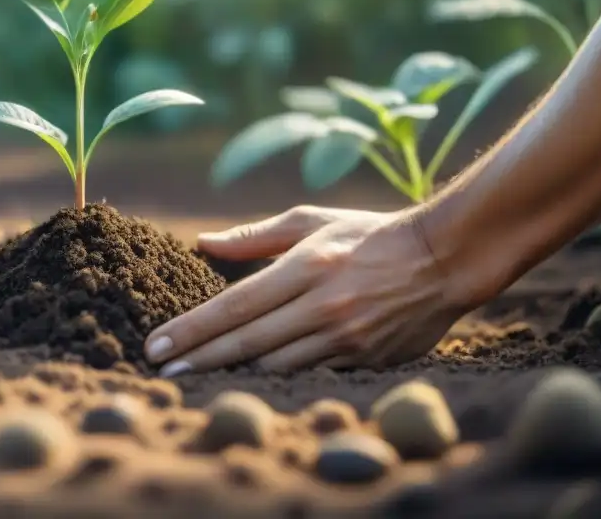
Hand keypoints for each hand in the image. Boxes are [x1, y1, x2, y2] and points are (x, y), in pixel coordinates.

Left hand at [144, 206, 488, 374]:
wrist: (443, 259)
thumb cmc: (367, 235)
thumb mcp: (311, 221)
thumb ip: (254, 236)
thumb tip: (202, 243)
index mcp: (306, 266)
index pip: (234, 306)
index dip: (191, 329)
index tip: (157, 344)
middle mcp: (323, 306)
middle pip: (246, 343)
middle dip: (198, 360)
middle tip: (160, 371)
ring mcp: (346, 339)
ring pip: (275, 367)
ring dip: (233, 372)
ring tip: (196, 375)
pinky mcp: (366, 361)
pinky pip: (310, 375)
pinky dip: (278, 377)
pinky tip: (251, 378)